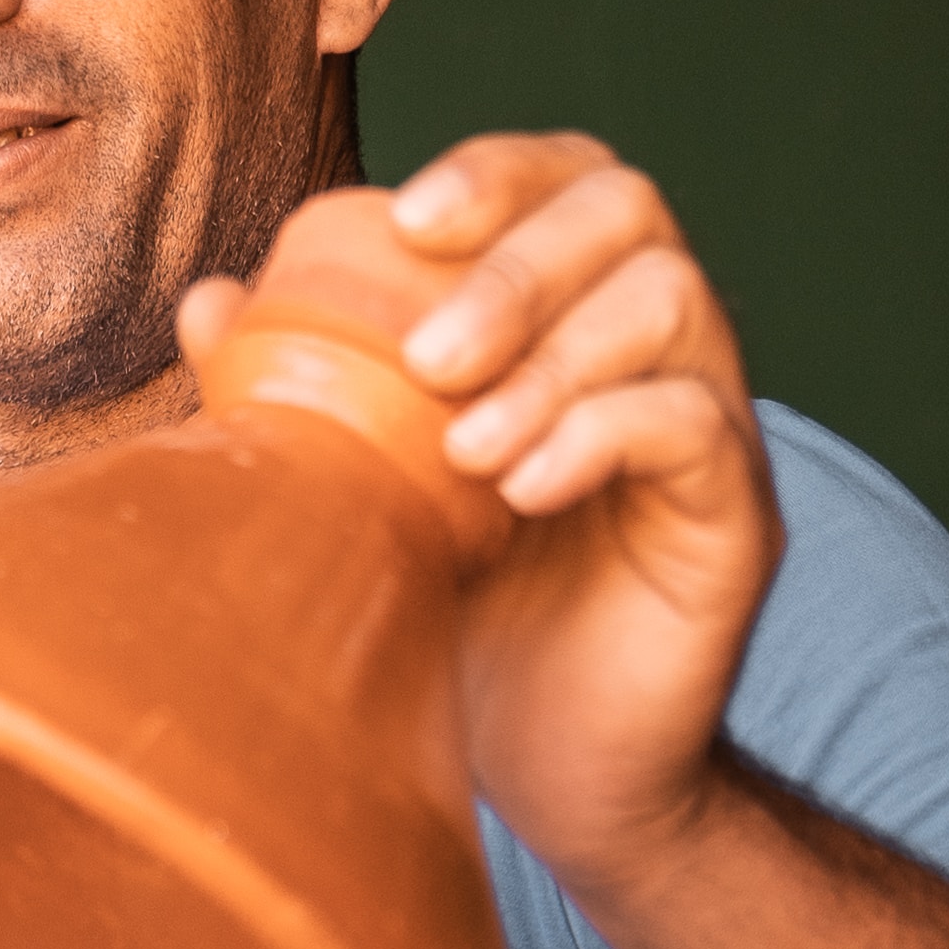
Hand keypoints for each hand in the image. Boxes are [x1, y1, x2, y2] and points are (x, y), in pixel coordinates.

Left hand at [275, 134, 782, 905]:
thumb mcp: (369, 498)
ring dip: (554, 358)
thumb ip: (305, 396)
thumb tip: (210, 301)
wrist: (553, 776)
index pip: (565, 178)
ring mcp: (709, 426)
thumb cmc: (462, 622)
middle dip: (519, 265)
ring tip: (465, 451)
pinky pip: (699, 426)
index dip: (496, 172)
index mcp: (571, 315)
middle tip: (426, 359)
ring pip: (674, 302)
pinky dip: (604, 436)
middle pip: (629, 211)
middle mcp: (653, 347)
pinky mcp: (738, 517)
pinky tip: (522, 493)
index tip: (404, 218)